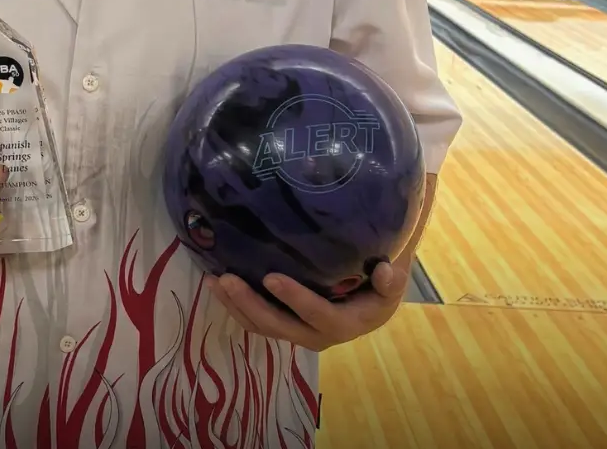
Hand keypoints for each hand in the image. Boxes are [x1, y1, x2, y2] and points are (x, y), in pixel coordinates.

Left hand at [206, 258, 409, 351]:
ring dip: (236, 306)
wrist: (373, 297)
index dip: (296, 299)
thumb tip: (386, 271)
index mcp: (346, 324)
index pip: (319, 315)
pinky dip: (235, 306)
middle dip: (251, 304)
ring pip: (263, 327)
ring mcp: (298, 331)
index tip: (271, 277)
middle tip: (226, 279)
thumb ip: (391, 280)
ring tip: (213, 281)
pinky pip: (257, 321)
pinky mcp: (284, 323)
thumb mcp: (393, 282)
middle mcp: (318, 335)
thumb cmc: (381, 283)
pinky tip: (216, 285)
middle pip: (280, 326)